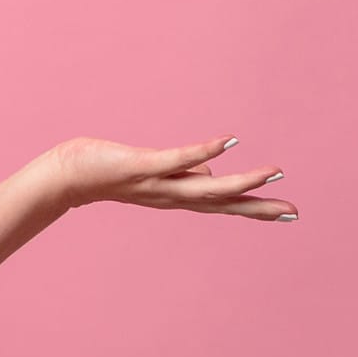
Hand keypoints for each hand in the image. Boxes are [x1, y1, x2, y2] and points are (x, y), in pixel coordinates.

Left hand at [38, 135, 295, 220]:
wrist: (64, 176)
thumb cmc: (110, 170)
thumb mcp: (156, 172)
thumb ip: (186, 172)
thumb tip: (213, 169)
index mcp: (176, 197)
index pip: (222, 205)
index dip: (255, 209)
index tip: (289, 215)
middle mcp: (170, 195)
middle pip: (221, 203)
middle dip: (258, 206)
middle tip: (293, 210)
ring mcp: (157, 182)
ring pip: (206, 186)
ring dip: (241, 180)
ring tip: (273, 171)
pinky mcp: (141, 165)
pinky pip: (178, 159)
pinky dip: (204, 152)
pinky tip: (229, 142)